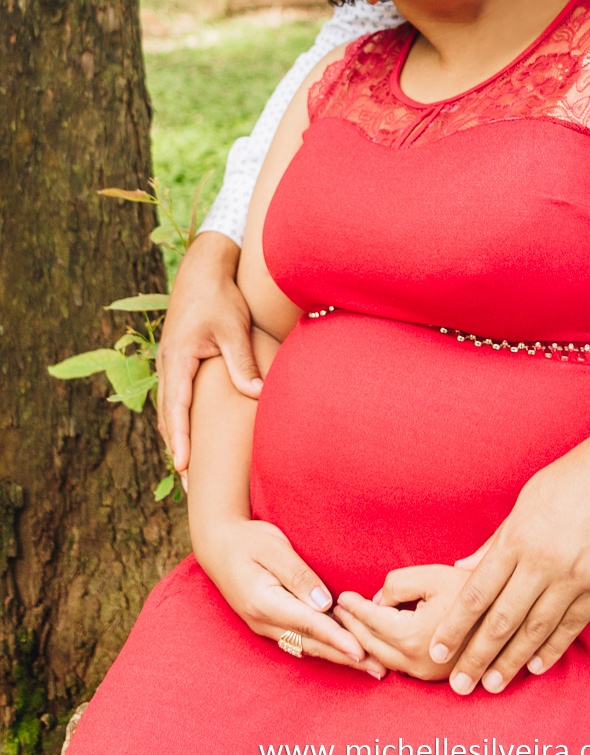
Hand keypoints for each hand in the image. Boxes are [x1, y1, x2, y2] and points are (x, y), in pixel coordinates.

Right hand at [157, 231, 261, 472]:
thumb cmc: (220, 297)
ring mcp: (169, 363)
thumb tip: (256, 394)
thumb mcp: (233, 329)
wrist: (203, 270)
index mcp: (178, 359)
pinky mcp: (177, 360)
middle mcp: (168, 365)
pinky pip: (174, 397)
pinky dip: (178, 420)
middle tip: (188, 484)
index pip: (177, 408)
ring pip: (168, 409)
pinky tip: (190, 433)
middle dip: (176, 448)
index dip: (180, 439)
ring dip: (176, 437)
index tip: (183, 467)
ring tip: (188, 469)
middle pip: (168, 416)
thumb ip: (241, 362)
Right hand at [198, 517, 386, 678]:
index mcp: (264, 601)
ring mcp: (264, 626)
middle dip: (346, 657)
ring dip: (337, 656)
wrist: (218, 545)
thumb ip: (299, 576)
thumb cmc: (248, 541)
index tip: (361, 651)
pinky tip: (341, 653)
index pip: (309, 623)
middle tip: (379, 669)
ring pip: (307, 646)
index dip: (337, 638)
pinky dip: (323, 647)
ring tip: (368, 667)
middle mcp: (264, 621)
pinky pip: (299, 641)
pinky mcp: (268, 624)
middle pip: (312, 643)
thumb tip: (325, 603)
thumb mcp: (274, 548)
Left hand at [334, 565, 471, 680]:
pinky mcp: (436, 677)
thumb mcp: (432, 575)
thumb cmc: (472, 588)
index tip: (341, 596)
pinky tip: (377, 639)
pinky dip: (382, 651)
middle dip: (352, 626)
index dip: (354, 606)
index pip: (372, 620)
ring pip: (383, 659)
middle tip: (339, 610)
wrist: (511, 614)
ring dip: (365, 641)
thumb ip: (398, 584)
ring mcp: (427, 674)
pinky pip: (399, 666)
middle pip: (372, 644)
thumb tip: (379, 600)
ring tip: (352, 624)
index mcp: (413, 637)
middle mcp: (417, 663)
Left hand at [428, 404, 589, 694]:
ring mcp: (575, 576)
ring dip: (512, 661)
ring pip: (536, 629)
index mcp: (518, 539)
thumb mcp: (524, 503)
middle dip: (477, 655)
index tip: (437, 650)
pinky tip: (535, 667)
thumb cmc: (568, 480)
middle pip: (502, 619)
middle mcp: (543, 562)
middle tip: (459, 686)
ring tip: (493, 685)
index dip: (456, 626)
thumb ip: (495, 541)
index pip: (478, 592)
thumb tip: (462, 570)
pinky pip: (572, 625)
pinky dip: (552, 649)